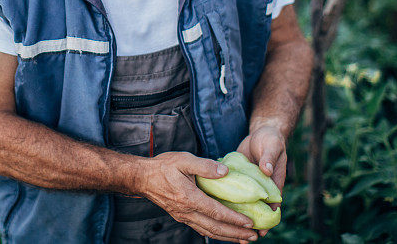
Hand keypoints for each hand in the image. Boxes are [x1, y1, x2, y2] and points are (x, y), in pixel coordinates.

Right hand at [137, 151, 259, 241]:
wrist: (142, 178)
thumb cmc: (163, 167)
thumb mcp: (184, 160)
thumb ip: (205, 166)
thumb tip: (225, 171)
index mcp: (189, 198)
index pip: (216, 212)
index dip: (234, 219)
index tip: (249, 222)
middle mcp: (187, 212)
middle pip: (215, 228)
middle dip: (235, 233)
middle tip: (254, 236)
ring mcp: (183, 216)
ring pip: (208, 232)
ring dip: (228, 237)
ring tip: (244, 239)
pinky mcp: (182, 217)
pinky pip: (202, 228)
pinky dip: (216, 233)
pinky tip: (224, 233)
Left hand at [235, 126, 286, 240]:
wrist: (262, 133)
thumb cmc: (271, 140)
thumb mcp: (272, 147)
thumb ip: (269, 158)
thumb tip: (266, 170)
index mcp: (273, 183)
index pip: (272, 205)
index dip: (267, 219)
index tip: (261, 230)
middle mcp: (261, 187)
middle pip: (257, 209)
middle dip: (251, 223)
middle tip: (244, 238)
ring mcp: (249, 184)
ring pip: (244, 203)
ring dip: (238, 215)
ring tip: (232, 231)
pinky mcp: (238, 178)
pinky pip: (233, 191)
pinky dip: (229, 200)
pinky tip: (219, 209)